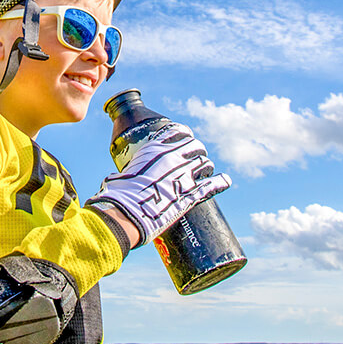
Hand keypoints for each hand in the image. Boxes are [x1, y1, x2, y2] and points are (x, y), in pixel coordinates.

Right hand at [87, 123, 230, 245]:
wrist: (126, 212)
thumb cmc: (118, 194)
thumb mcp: (122, 173)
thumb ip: (127, 173)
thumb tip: (116, 181)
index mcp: (156, 148)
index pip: (178, 131)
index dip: (185, 135)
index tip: (187, 138)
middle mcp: (173, 157)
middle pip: (195, 146)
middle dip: (197, 151)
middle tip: (196, 158)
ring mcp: (184, 175)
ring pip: (206, 163)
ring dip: (207, 166)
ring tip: (206, 170)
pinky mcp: (191, 194)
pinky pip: (212, 185)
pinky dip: (221, 182)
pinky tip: (226, 181)